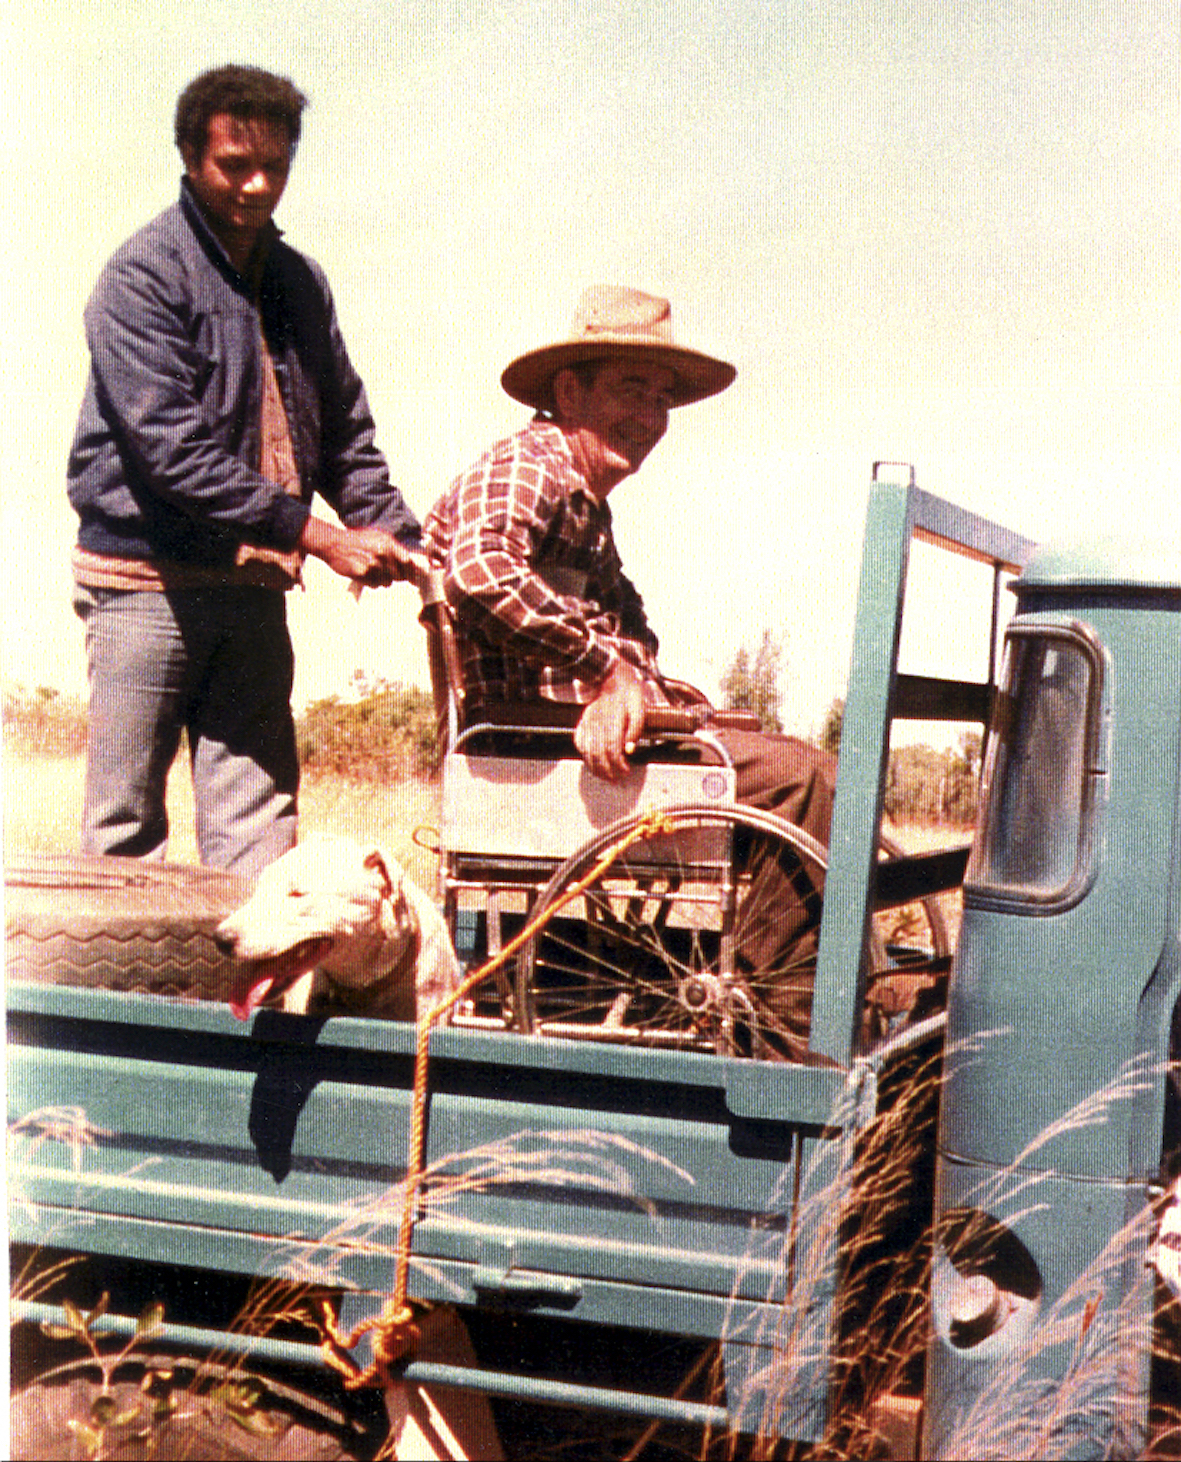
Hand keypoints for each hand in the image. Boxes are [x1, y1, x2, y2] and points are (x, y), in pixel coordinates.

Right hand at [299, 519, 418, 586]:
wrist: (334, 544)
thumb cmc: (358, 541)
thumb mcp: (378, 537)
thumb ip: (395, 549)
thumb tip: (411, 563)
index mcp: (388, 543)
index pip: (407, 561)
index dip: (412, 572)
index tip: (415, 580)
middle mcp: (382, 554)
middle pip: (399, 575)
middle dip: (394, 576)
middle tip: (384, 570)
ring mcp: (373, 565)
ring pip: (387, 582)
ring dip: (381, 579)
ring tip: (371, 569)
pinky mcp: (363, 574)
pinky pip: (375, 585)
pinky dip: (371, 582)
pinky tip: (363, 572)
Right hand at [574, 660, 647, 781]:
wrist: (612, 678)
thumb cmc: (629, 694)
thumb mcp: (640, 709)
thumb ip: (635, 730)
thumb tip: (629, 750)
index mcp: (613, 721)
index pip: (612, 750)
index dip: (618, 764)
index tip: (625, 771)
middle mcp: (598, 723)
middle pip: (598, 755)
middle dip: (607, 771)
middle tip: (617, 778)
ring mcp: (588, 723)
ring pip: (587, 751)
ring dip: (596, 767)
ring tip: (606, 776)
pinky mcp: (583, 722)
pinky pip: (579, 741)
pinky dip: (584, 754)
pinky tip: (591, 761)